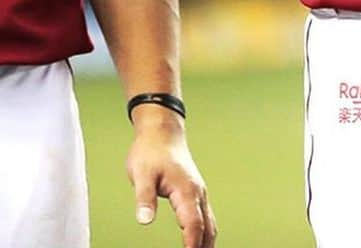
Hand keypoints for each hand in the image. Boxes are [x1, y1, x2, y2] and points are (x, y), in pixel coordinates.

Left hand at [127, 113, 216, 247]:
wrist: (162, 132)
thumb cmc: (151, 151)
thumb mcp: (142, 174)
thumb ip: (144, 199)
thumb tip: (144, 221)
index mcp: (187, 191)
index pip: (193, 226)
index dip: (192, 247)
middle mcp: (197, 193)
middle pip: (207, 228)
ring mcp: (198, 192)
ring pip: (210, 224)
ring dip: (207, 243)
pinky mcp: (195, 192)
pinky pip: (205, 217)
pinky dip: (205, 233)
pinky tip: (199, 241)